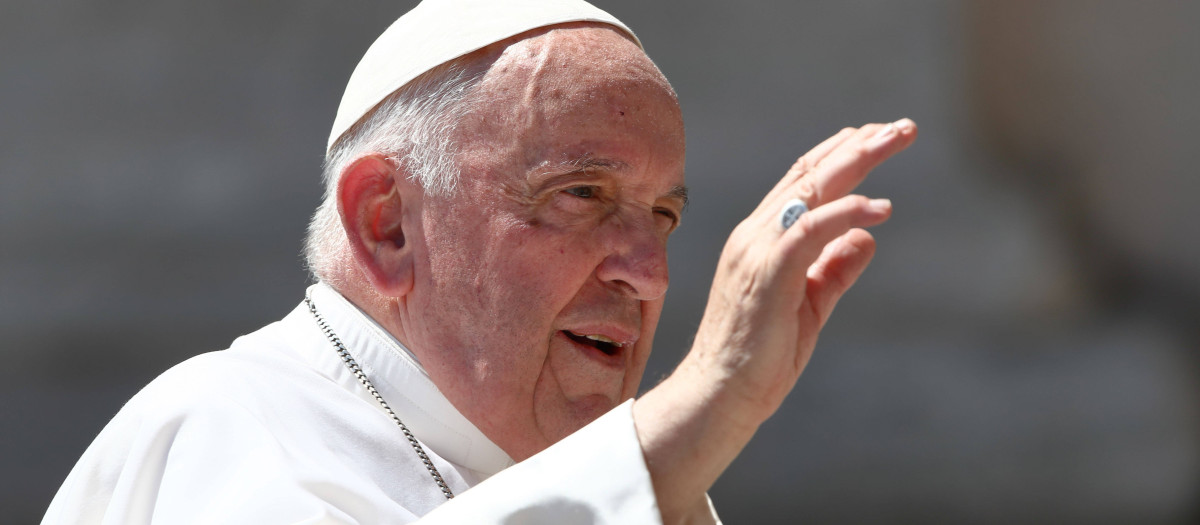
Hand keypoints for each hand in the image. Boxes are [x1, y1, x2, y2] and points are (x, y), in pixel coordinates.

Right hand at [634, 119, 916, 523]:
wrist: (722, 392)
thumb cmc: (761, 356)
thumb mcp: (810, 305)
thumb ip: (835, 269)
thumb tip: (867, 236)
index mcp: (762, 238)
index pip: (803, 181)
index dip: (841, 154)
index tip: (878, 136)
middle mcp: (756, 233)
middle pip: (811, 172)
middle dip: (859, 144)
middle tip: (904, 127)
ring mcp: (757, 248)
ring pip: (811, 187)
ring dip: (858, 160)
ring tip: (897, 139)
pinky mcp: (767, 269)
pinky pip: (811, 227)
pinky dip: (847, 212)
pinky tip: (881, 208)